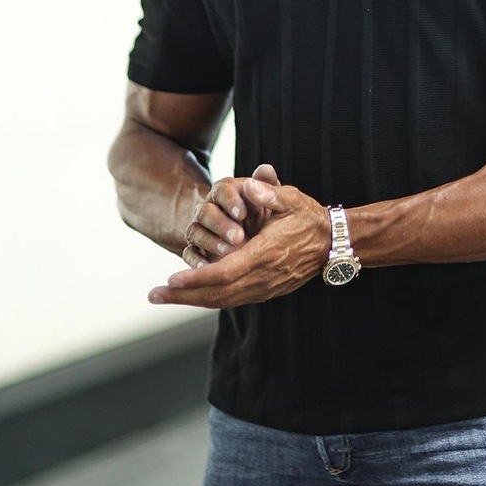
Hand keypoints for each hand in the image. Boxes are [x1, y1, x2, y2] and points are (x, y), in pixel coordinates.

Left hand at [148, 181, 329, 307]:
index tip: (170, 279)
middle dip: (183, 296)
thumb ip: (269, 192)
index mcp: (266, 254)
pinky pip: (232, 299)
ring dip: (192, 300)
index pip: (224, 272)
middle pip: (217, 293)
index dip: (195, 279)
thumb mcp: (293, 199)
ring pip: (223, 300)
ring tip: (163, 297)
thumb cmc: (310, 218)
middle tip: (152, 295)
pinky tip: (191, 295)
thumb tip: (248, 185)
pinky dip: (209, 298)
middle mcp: (263, 277)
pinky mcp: (266, 291)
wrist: (333, 245)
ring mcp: (265, 288)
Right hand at [181, 164, 280, 268]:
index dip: (231, 201)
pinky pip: (189, 253)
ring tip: (229, 252)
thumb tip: (265, 169)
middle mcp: (209, 208)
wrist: (255, 234)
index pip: (222, 190)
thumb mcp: (271, 197)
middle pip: (205, 212)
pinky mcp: (196, 249)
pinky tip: (206, 268)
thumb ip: (268, 184)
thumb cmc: (264, 211)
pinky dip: (195, 260)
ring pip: (196, 232)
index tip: (243, 212)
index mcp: (226, 191)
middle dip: (221, 224)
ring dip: (211, 242)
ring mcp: (200, 229)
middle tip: (239, 236)